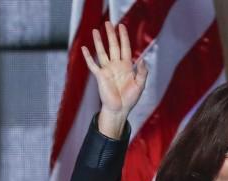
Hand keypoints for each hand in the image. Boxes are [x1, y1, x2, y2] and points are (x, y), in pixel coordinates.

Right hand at [81, 21, 148, 138]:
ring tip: (95, 30)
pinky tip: (84, 48)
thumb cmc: (130, 100)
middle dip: (111, 35)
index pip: (125, 48)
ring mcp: (107, 70)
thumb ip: (143, 72)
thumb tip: (143, 59)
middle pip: (113, 46)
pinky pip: (92, 64)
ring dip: (99, 42)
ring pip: (102, 52)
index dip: (124, 37)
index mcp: (127, 66)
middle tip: (109, 23)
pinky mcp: (100, 76)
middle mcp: (116, 66)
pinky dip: (88, 57)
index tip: (121, 26)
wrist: (119, 110)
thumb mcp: (140, 85)